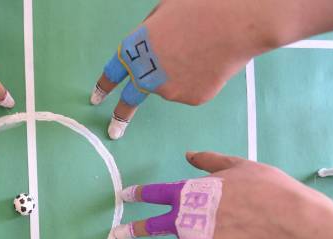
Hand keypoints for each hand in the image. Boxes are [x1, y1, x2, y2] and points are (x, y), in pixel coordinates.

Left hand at [90, 0, 332, 138]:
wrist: (236, 21)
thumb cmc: (199, 7)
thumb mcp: (164, 12)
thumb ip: (150, 34)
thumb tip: (151, 48)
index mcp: (133, 50)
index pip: (112, 73)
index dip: (104, 86)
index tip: (96, 99)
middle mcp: (145, 75)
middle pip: (130, 101)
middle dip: (120, 118)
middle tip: (114, 131)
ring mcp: (168, 91)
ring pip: (172, 86)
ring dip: (182, 74)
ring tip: (202, 50)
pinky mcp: (192, 99)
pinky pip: (194, 90)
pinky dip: (202, 79)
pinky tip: (213, 61)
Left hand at [113, 151, 332, 238]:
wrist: (288, 222)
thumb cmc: (264, 188)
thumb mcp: (237, 165)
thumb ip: (209, 161)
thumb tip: (188, 155)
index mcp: (188, 194)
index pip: (155, 193)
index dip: (138, 193)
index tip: (125, 195)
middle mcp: (184, 221)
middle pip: (153, 227)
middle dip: (133, 230)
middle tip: (115, 233)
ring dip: (201, 238)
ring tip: (232, 230)